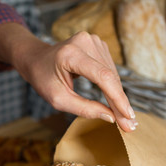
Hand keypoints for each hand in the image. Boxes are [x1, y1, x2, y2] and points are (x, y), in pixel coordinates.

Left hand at [0, 25, 136, 131]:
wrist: (35, 58)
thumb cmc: (42, 79)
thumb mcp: (57, 99)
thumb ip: (83, 108)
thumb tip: (110, 117)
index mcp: (71, 54)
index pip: (102, 76)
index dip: (117, 97)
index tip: (127, 116)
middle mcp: (85, 42)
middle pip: (110, 76)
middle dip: (120, 102)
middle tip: (130, 125)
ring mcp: (92, 40)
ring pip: (112, 74)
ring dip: (118, 96)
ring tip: (125, 118)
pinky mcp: (97, 44)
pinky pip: (109, 69)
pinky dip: (113, 87)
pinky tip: (117, 102)